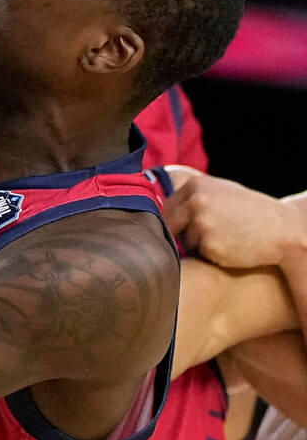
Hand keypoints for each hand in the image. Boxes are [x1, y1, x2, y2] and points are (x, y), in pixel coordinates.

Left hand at [165, 166, 305, 268]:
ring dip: (197, 243)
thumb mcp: (220, 192)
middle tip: (205, 235)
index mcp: (196, 185)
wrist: (282, 231)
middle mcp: (196, 202)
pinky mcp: (209, 244)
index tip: (184, 227)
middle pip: (170, 223)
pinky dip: (208, 254)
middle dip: (180, 232)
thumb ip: (192, 196)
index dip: (174, 220)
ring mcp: (201, 223)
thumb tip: (157, 206)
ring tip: (224, 237)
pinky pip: (197, 253)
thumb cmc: (249, 212)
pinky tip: (228, 247)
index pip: (167, 206)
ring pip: (184, 240)